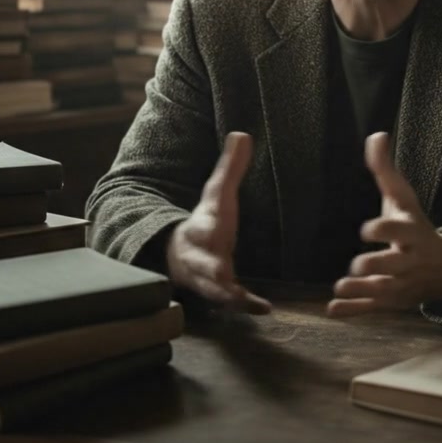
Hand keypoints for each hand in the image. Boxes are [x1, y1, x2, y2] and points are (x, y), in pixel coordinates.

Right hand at [166, 131, 270, 313]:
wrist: (176, 253)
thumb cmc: (205, 220)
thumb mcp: (217, 194)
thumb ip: (231, 168)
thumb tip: (242, 133)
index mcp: (202, 227)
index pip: (205, 224)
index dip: (209, 224)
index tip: (217, 224)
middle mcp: (201, 255)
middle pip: (204, 262)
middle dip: (212, 268)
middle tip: (223, 274)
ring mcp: (207, 278)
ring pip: (214, 289)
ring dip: (228, 296)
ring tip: (245, 302)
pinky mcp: (219, 294)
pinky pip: (230, 303)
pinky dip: (245, 306)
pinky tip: (265, 309)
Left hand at [327, 131, 441, 317]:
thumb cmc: (415, 227)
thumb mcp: (403, 199)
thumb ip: (386, 171)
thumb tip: (376, 135)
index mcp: (412, 234)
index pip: (399, 231)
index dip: (383, 230)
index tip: (366, 228)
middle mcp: (409, 261)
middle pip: (394, 265)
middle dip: (376, 265)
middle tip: (357, 263)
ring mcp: (401, 284)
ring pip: (382, 290)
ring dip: (361, 290)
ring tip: (340, 286)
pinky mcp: (391, 301)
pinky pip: (372, 308)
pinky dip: (353, 311)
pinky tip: (332, 310)